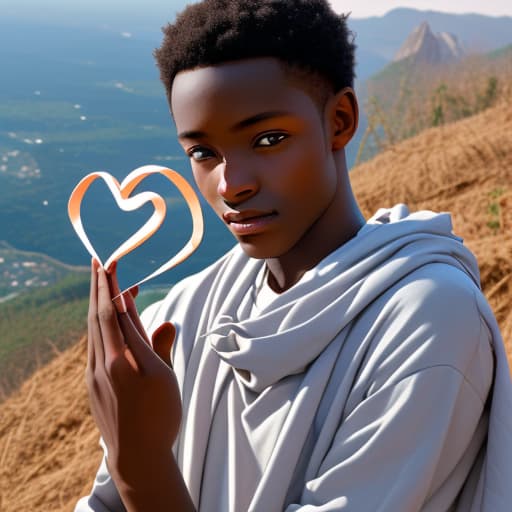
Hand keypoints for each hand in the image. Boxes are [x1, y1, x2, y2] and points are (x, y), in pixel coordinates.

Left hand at [86, 259, 181, 486]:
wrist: (137, 457)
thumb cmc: (160, 417)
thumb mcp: (166, 379)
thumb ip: (160, 347)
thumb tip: (165, 322)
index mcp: (127, 359)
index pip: (116, 312)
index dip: (113, 286)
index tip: (111, 263)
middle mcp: (106, 362)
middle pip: (98, 315)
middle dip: (98, 286)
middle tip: (98, 262)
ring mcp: (95, 373)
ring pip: (92, 328)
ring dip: (95, 302)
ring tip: (99, 283)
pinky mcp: (93, 382)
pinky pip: (92, 343)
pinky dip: (96, 323)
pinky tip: (101, 318)